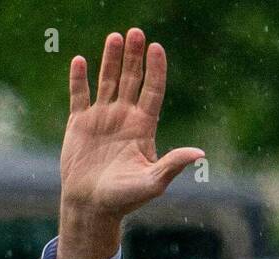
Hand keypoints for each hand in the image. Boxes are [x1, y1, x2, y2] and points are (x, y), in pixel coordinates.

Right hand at [57, 28, 204, 258]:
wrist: (92, 206)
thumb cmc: (125, 198)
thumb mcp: (153, 182)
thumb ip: (173, 164)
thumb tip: (200, 154)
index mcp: (144, 129)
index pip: (152, 92)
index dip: (156, 71)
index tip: (157, 48)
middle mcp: (124, 118)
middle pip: (132, 80)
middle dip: (135, 57)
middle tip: (137, 32)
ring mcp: (102, 118)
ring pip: (108, 81)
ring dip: (111, 60)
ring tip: (115, 37)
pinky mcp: (79, 123)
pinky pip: (79, 95)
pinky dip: (79, 78)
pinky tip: (80, 60)